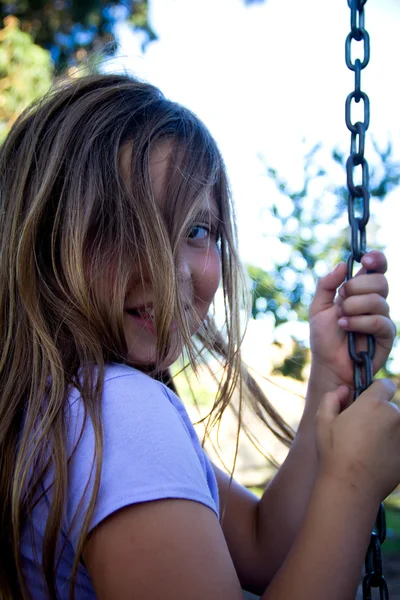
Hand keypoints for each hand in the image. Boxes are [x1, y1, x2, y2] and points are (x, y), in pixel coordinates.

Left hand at [309, 251, 395, 390]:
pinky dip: (359, 322)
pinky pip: (379, 321)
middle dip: (356, 288)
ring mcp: (382, 317)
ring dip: (353, 308)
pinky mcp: (386, 335)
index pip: (377, 268)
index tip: (365, 260)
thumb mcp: (318, 307)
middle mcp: (374, 301)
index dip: (376, 259)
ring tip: (341, 319)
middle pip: (380, 281)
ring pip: (377, 300)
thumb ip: (326, 284)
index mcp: (360, 291)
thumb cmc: (324, 337)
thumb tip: (343, 264)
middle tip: (341, 299)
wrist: (327, 364)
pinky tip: (345, 327)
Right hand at [316, 380, 399, 502]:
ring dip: (388, 431)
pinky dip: (392, 446)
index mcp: (373, 404)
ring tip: (369, 447)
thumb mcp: (322, 421)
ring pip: (397, 426)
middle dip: (379, 415)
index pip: (386, 384)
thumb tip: (343, 390)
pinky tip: (377, 458)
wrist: (351, 487)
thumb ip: (331, 398)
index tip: (367, 403)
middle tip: (362, 431)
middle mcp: (394, 416)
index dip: (376, 391)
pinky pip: (399, 442)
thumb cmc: (333, 452)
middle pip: (391, 407)